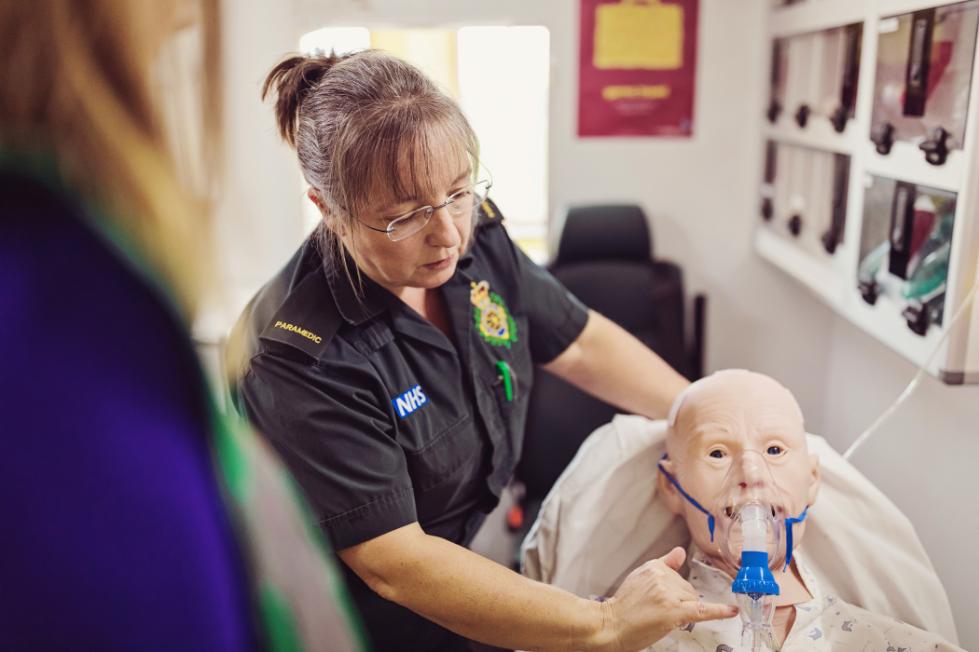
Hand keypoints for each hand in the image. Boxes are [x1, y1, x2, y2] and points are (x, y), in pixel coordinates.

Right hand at [595, 546, 737, 651]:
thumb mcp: (639, 576)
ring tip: (659, 617)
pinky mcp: (674, 610)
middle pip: (687, 589)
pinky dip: (719, 611)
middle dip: (678, 601)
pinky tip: (731, 611)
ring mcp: (669, 594)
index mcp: (654, 567)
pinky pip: (702, 610)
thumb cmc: (623, 606)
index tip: (671, 597)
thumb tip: (680, 551)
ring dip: (682, 610)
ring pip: (692, 601)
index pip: (678, 576)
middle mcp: (662, 576)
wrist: (611, 625)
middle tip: (657, 611)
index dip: (675, 591)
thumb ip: (664, 563)